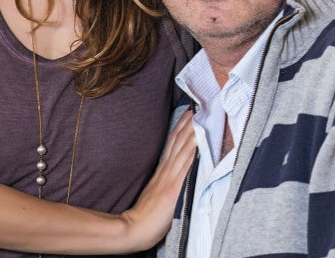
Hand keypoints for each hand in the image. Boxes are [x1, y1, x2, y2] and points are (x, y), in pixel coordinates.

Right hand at [121, 110, 195, 248]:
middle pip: (178, 140)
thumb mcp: (156, 191)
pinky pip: (184, 166)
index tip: (189, 113)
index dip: (181, 127)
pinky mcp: (173, 188)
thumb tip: (175, 170)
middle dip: (188, 123)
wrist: (134, 228)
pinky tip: (198, 141)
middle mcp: (166, 170)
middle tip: (196, 106)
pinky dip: (192, 151)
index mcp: (162, 170)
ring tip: (200, 116)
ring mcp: (169, 178)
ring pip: (182, 148)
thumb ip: (165, 179)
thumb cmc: (146, 214)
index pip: (173, 143)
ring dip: (191, 131)